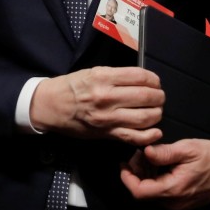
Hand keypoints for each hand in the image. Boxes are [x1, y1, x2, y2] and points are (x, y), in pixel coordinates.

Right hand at [29, 66, 164, 145]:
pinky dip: (150, 135)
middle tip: (158, 96)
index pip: (141, 77)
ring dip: (157, 113)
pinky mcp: (107, 133)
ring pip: (146, 117)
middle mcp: (107, 97)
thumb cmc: (70, 87)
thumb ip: (116, 76)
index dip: (154, 79)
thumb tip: (141, 80)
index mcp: (103, 78)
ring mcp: (108, 118)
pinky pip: (135, 137)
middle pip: (147, 96)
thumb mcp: (91, 72)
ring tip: (155, 110)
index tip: (155, 82)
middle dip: (159, 96)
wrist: (50, 106)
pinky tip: (154, 130)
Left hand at [119, 139, 209, 209]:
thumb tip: (145, 152)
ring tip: (149, 157)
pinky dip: (155, 181)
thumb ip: (164, 153)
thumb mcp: (188, 149)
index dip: (127, 178)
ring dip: (145, 176)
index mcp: (173, 190)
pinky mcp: (183, 203)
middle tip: (139, 155)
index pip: (139, 192)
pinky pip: (161, 195)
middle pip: (143, 193)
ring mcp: (179, 205)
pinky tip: (159, 166)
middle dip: (136, 173)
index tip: (124, 163)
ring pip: (152, 194)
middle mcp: (174, 203)